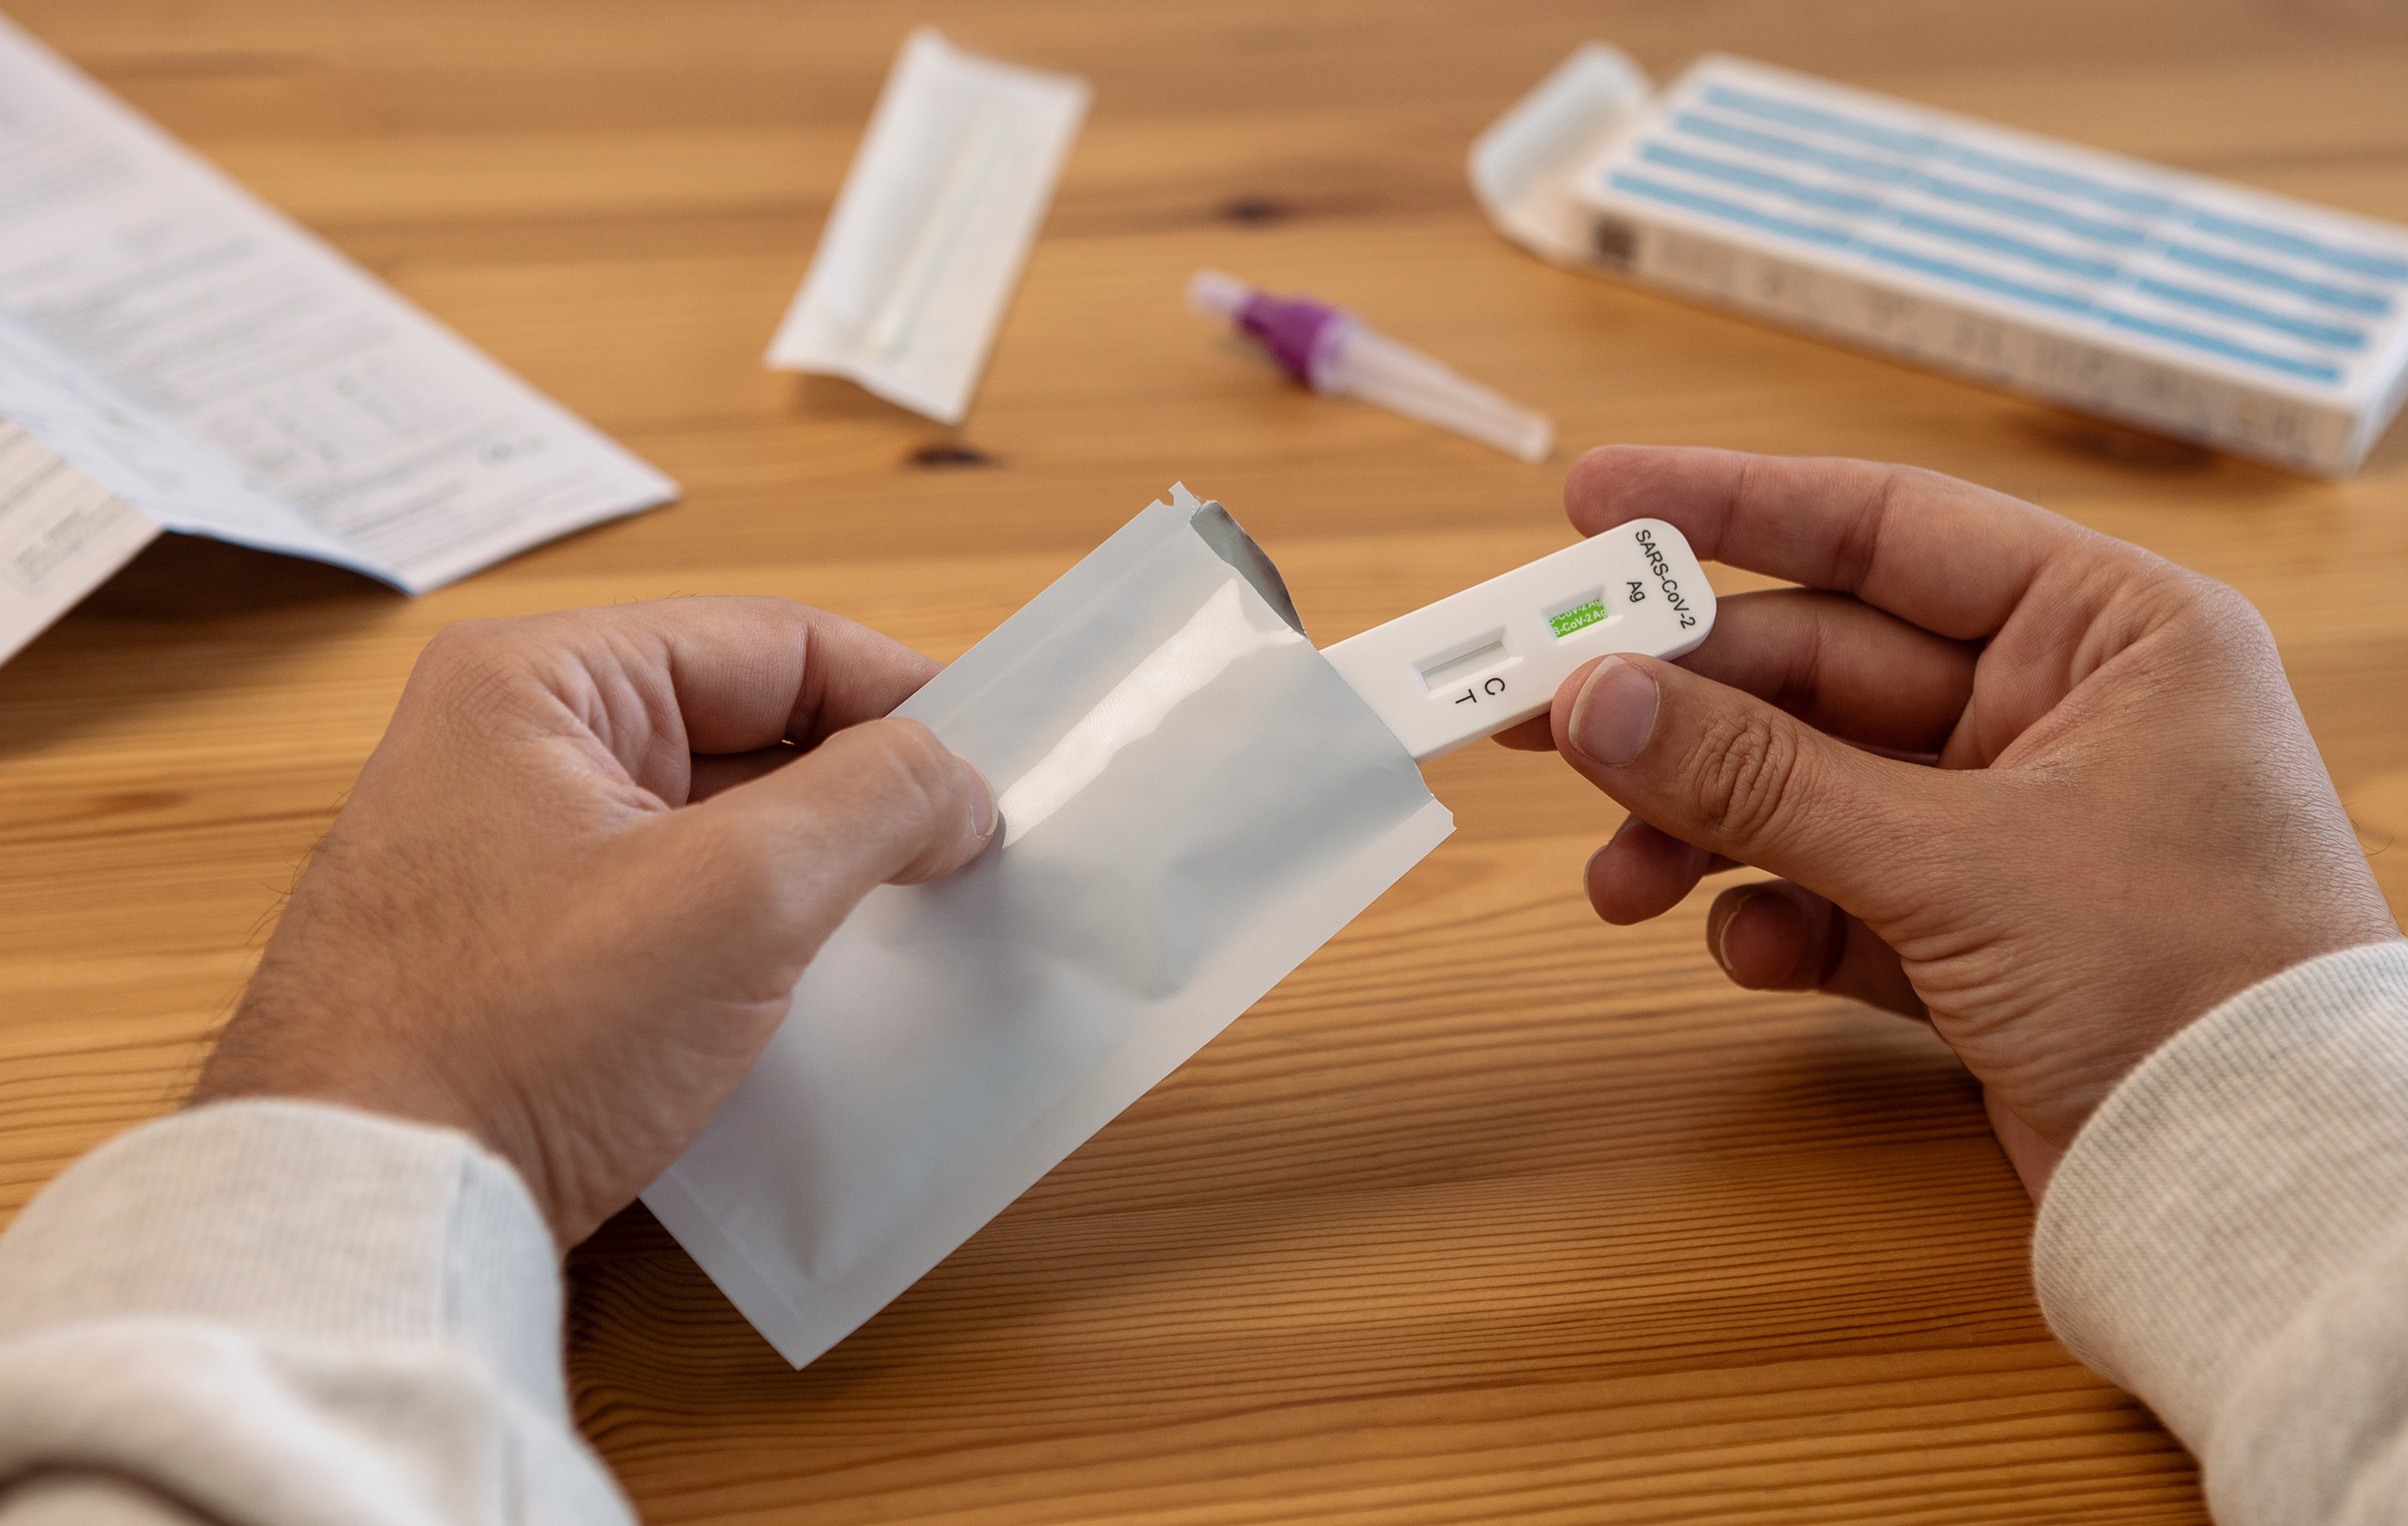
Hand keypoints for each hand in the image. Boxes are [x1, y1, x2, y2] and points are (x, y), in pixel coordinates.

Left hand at [191, 598, 995, 1244]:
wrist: (372, 1211)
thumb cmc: (521, 1032)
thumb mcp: (738, 893)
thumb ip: (874, 802)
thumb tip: (961, 787)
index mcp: (540, 681)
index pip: (776, 643)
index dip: (903, 701)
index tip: (999, 772)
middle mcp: (510, 744)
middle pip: (747, 729)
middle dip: (861, 792)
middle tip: (967, 856)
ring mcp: (504, 851)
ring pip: (712, 823)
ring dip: (813, 869)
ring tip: (909, 921)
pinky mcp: (515, 948)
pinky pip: (669, 902)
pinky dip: (752, 932)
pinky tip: (817, 986)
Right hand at [1501, 446, 2398, 1193]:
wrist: (2262, 1193)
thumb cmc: (2192, 986)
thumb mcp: (1954, 861)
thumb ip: (1761, 777)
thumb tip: (1596, 697)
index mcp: (2105, 632)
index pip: (1885, 527)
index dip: (1728, 510)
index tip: (1594, 503)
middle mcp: (2061, 710)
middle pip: (1816, 670)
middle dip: (1683, 709)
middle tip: (1544, 713)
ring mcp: (2014, 822)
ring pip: (1809, 786)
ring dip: (1705, 828)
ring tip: (1619, 880)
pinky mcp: (1978, 929)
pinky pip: (1836, 890)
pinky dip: (1775, 917)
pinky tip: (1747, 951)